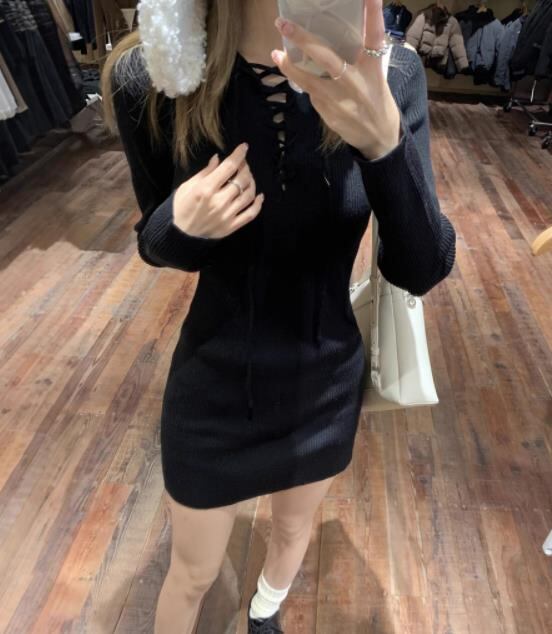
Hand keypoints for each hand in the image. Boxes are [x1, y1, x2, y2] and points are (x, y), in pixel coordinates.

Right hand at [173, 143, 263, 238]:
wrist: (179, 235)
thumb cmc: (181, 207)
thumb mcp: (187, 186)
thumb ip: (205, 172)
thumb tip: (218, 159)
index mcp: (206, 189)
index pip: (228, 167)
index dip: (239, 155)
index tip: (244, 148)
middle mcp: (219, 201)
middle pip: (241, 179)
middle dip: (245, 168)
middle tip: (243, 164)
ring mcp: (227, 215)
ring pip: (249, 195)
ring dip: (252, 183)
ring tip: (248, 178)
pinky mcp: (232, 226)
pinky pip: (251, 214)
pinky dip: (258, 204)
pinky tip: (259, 196)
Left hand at [271, 0, 401, 160]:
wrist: (379, 137)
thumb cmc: (377, 100)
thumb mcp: (375, 75)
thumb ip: (359, 57)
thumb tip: (333, 36)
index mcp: (373, 68)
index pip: (374, 36)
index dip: (372, 13)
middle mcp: (356, 82)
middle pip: (326, 57)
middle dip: (302, 39)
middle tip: (283, 24)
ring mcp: (340, 100)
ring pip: (308, 80)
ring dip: (290, 66)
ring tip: (276, 54)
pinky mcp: (329, 114)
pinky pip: (313, 95)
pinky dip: (304, 84)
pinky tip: (296, 76)